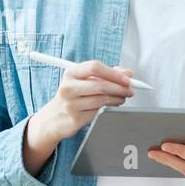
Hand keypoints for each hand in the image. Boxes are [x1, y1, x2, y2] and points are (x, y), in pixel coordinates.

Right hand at [23, 60, 133, 174]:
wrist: (53, 117)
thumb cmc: (72, 95)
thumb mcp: (83, 80)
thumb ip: (105, 74)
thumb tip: (127, 73)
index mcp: (70, 73)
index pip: (94, 67)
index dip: (114, 72)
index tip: (127, 78)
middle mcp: (68, 87)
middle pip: (100, 85)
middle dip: (120, 87)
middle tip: (130, 89)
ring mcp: (70, 104)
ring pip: (102, 99)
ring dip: (118, 98)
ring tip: (123, 97)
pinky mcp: (75, 118)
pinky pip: (98, 111)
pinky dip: (110, 107)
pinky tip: (113, 104)